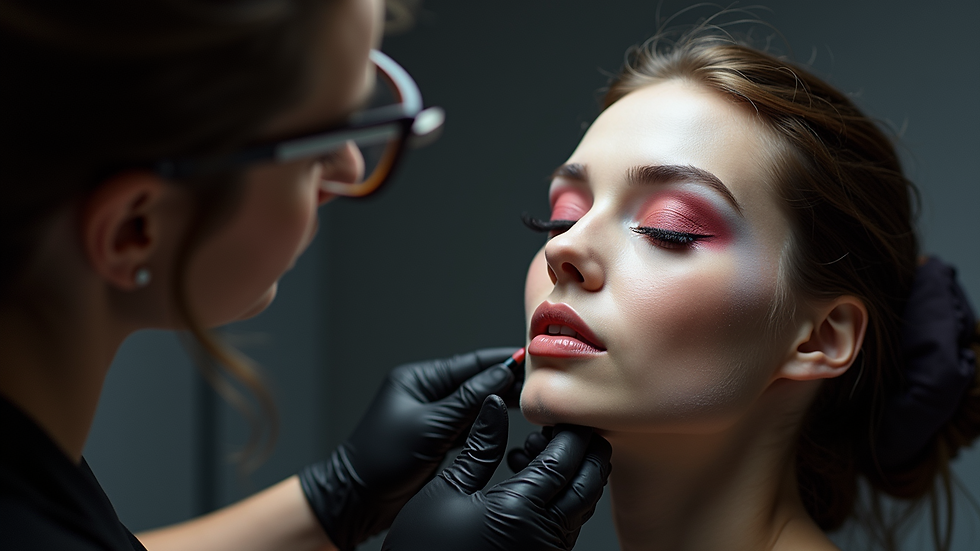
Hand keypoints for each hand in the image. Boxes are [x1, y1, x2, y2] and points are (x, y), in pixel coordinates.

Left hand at [298, 348, 518, 550]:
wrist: (359, 499)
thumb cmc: (382, 460)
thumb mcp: (430, 426)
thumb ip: (468, 400)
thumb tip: (501, 375)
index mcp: (419, 380)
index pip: (468, 364)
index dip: (501, 361)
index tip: (529, 358)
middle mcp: (426, 394)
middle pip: (475, 383)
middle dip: (505, 382)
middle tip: (539, 382)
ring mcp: (432, 418)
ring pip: (474, 406)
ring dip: (498, 404)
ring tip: (531, 402)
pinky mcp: (437, 440)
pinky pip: (469, 426)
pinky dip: (487, 425)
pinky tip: (507, 425)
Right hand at [382, 396, 611, 550]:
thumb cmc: (423, 547)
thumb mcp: (447, 489)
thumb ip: (481, 445)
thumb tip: (494, 406)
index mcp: (519, 511)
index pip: (564, 461)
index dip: (570, 432)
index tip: (562, 413)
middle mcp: (543, 536)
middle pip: (588, 483)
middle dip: (584, 450)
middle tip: (561, 427)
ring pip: (582, 504)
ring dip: (572, 472)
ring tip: (536, 449)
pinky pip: (566, 523)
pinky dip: (560, 495)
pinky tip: (529, 479)